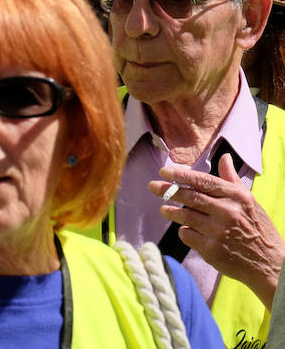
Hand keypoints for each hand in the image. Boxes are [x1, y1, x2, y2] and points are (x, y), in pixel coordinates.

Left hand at [149, 153, 284, 309]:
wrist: (270, 264)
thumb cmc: (257, 228)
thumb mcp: (249, 201)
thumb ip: (231, 180)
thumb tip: (224, 157)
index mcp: (237, 197)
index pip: (203, 181)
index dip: (181, 175)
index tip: (164, 172)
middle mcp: (228, 212)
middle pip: (190, 196)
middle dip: (167, 190)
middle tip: (152, 186)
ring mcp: (218, 231)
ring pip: (184, 215)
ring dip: (171, 212)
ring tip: (165, 210)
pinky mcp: (211, 249)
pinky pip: (186, 234)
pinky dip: (184, 231)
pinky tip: (187, 230)